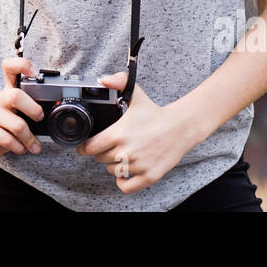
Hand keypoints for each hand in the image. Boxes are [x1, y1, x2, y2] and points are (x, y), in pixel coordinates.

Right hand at [0, 57, 45, 158]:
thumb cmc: (10, 122)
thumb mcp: (22, 111)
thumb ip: (36, 106)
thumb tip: (58, 111)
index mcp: (10, 89)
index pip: (9, 67)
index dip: (21, 65)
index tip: (34, 72)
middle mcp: (0, 98)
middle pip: (16, 96)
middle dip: (33, 110)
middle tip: (40, 118)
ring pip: (17, 125)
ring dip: (30, 138)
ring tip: (35, 146)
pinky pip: (8, 139)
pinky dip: (19, 147)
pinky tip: (21, 148)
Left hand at [75, 70, 192, 192]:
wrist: (180, 127)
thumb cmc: (155, 113)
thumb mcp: (136, 94)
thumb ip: (118, 82)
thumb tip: (104, 80)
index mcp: (119, 133)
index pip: (90, 147)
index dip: (86, 146)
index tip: (88, 145)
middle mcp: (126, 151)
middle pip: (100, 159)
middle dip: (102, 153)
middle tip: (111, 146)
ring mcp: (138, 165)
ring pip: (112, 171)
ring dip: (114, 165)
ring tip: (122, 154)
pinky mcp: (149, 176)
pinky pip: (125, 187)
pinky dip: (123, 182)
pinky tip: (126, 172)